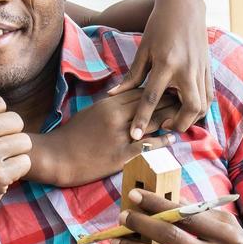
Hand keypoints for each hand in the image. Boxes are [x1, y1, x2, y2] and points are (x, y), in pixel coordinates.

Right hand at [32, 88, 177, 186]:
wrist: (57, 156)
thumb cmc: (72, 135)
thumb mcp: (91, 112)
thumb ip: (111, 105)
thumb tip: (126, 100)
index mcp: (109, 104)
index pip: (140, 91)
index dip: (158, 89)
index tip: (172, 87)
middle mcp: (116, 116)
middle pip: (150, 104)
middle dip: (169, 100)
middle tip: (185, 98)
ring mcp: (119, 136)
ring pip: (151, 123)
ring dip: (170, 119)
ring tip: (183, 116)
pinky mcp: (120, 155)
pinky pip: (147, 145)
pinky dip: (162, 141)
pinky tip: (173, 139)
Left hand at [108, 0, 212, 139]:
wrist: (183, 7)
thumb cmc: (158, 27)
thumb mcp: (143, 50)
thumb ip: (132, 76)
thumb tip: (113, 95)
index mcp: (166, 63)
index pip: (152, 98)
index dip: (142, 119)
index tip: (136, 136)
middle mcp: (186, 69)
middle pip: (188, 108)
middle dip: (177, 124)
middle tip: (162, 125)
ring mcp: (200, 70)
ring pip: (203, 106)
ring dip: (190, 118)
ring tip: (174, 118)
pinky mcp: (208, 69)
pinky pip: (208, 96)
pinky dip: (200, 108)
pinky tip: (186, 109)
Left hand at [113, 188, 242, 243]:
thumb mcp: (231, 232)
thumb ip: (202, 214)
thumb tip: (169, 198)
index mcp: (227, 237)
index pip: (185, 214)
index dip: (156, 203)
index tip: (135, 195)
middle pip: (169, 236)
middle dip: (140, 223)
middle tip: (122, 214)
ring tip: (117, 238)